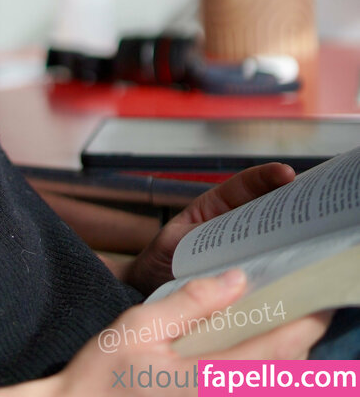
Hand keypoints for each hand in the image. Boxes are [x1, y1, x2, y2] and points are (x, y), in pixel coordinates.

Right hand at [40, 269, 329, 396]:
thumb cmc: (101, 376)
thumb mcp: (140, 325)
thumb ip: (191, 303)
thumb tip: (237, 278)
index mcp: (210, 381)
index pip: (277, 352)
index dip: (305, 325)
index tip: (318, 300)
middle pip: (285, 376)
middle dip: (298, 341)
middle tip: (301, 308)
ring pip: (270, 388)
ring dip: (282, 362)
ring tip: (279, 328)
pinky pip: (248, 393)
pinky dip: (260, 376)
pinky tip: (249, 358)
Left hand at [123, 162, 295, 295]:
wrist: (149, 286)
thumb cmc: (159, 260)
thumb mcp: (174, 245)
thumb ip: (195, 245)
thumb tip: (222, 255)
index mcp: (213, 208)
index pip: (243, 186)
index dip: (265, 178)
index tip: (286, 173)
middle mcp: (231, 226)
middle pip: (265, 208)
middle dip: (287, 202)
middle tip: (310, 202)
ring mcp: (240, 249)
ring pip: (269, 236)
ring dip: (287, 234)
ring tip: (308, 232)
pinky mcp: (245, 274)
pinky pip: (265, 266)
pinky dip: (278, 266)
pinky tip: (290, 269)